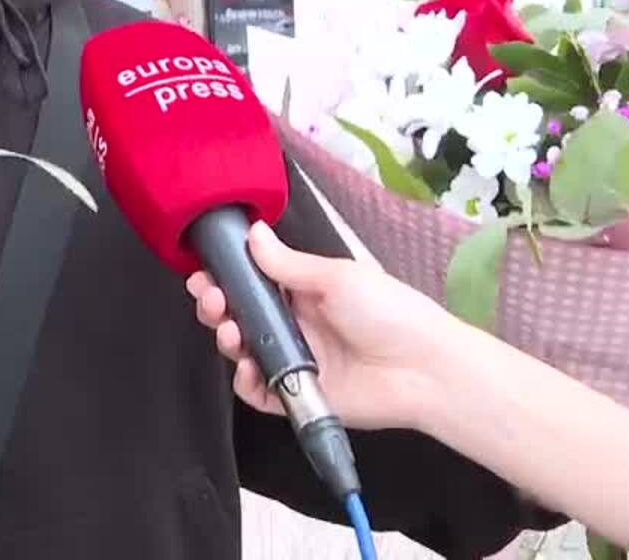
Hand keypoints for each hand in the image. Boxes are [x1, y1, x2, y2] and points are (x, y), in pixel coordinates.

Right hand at [185, 221, 455, 431]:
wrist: (423, 369)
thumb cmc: (388, 311)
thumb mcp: (336, 277)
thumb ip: (288, 263)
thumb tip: (253, 233)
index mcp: (305, 291)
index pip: (254, 282)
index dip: (226, 278)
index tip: (205, 274)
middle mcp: (296, 324)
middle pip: (241, 316)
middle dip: (217, 306)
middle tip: (211, 300)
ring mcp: (296, 361)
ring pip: (244, 351)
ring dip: (227, 339)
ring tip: (229, 332)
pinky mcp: (298, 395)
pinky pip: (260, 392)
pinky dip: (246, 382)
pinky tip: (247, 368)